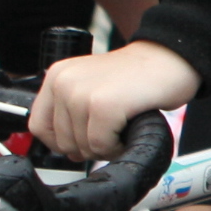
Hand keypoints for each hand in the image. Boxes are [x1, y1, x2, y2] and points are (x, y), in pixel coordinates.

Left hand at [31, 37, 198, 163]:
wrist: (171, 58)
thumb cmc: (137, 76)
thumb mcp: (91, 87)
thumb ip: (71, 113)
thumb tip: (66, 151)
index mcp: (57, 76)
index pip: (39, 126)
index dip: (62, 142)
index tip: (84, 139)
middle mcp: (64, 82)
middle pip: (62, 142)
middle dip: (89, 147)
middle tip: (113, 131)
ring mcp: (82, 93)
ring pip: (82, 147)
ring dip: (106, 147)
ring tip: (123, 127)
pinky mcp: (103, 106)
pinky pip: (101, 146)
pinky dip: (117, 147)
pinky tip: (129, 130)